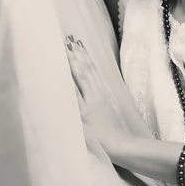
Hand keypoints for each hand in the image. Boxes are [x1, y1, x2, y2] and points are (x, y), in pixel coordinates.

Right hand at [65, 35, 131, 160]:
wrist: (121, 145)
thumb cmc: (99, 138)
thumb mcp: (82, 122)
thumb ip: (74, 102)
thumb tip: (65, 85)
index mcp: (90, 97)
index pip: (79, 74)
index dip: (71, 61)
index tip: (64, 47)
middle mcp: (97, 92)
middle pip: (86, 69)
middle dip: (78, 54)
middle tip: (70, 40)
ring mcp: (104, 95)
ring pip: (93, 72)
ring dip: (86, 58)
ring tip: (79, 45)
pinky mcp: (108, 98)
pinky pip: (99, 77)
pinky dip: (93, 67)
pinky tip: (91, 64)